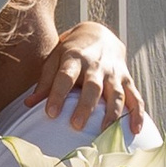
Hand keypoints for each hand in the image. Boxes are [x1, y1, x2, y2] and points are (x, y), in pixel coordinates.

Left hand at [36, 22, 145, 136]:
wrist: (98, 34)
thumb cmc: (71, 52)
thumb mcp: (54, 60)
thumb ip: (44, 82)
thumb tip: (28, 104)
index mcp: (74, 59)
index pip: (65, 77)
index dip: (58, 95)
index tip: (51, 113)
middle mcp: (96, 65)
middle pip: (93, 86)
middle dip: (85, 106)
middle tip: (76, 126)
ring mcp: (114, 72)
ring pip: (116, 93)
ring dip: (112, 113)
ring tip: (104, 131)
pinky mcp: (127, 79)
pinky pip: (135, 97)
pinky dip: (137, 113)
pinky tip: (135, 130)